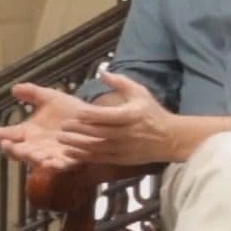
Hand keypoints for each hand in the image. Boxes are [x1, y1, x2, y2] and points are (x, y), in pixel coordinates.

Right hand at [0, 81, 92, 170]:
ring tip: (31, 154)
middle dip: (15, 149)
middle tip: (9, 145)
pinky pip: (60, 165)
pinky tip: (51, 163)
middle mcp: (37, 146)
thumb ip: (32, 93)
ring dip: (34, 158)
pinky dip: (55, 165)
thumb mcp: (50, 98)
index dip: (4, 135)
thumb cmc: (70, 110)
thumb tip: (14, 88)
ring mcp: (52, 154)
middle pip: (21, 151)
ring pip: (38, 160)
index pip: (11, 136)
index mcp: (29, 132)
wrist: (94, 118)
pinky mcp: (69, 160)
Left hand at [57, 71, 180, 164]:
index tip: (74, 113)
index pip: (104, 116)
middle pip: (97, 132)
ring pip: (96, 147)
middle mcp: (124, 133)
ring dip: (77, 144)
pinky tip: (70, 152)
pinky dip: (84, 156)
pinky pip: (99, 158)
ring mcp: (122, 148)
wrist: (168, 138)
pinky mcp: (120, 159)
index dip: (88, 115)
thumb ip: (120, 83)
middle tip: (62, 126)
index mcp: (128, 116)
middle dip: (78, 130)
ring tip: (61, 139)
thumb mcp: (139, 93)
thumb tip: (103, 72)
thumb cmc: (151, 113)